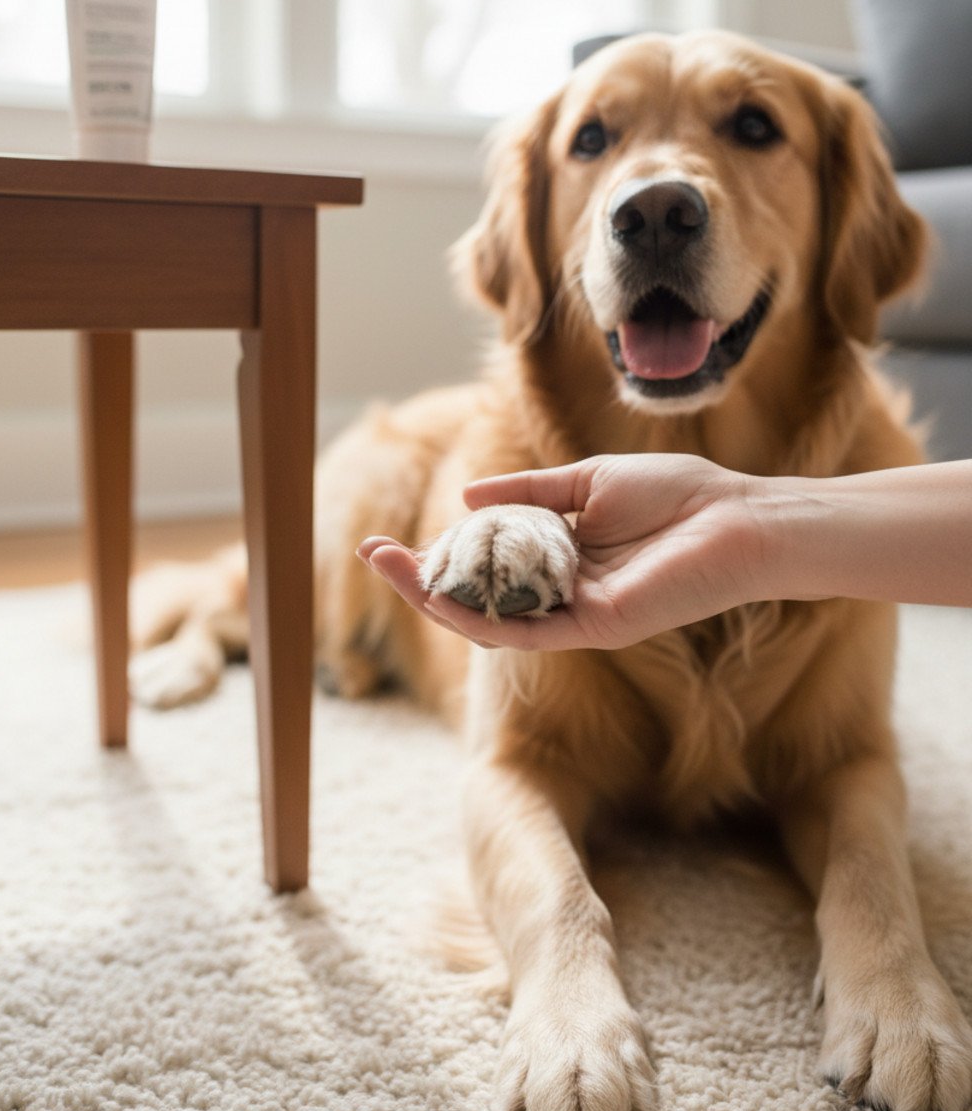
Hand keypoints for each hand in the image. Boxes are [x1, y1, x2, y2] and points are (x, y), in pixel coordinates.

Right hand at [357, 454, 762, 650]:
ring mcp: (577, 613)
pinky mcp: (596, 626)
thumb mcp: (589, 481)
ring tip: (392, 569)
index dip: (441, 552)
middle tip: (373, 554)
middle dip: (422, 579)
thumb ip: (532, 493)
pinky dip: (482, 616)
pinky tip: (442, 596)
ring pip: (493, 618)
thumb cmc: (679, 495)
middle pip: (479, 594)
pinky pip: (526, 629)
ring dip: (437, 598)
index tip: (397, 536)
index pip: (487, 563)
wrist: (737, 518)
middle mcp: (563, 591)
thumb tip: (466, 498)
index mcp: (563, 555)